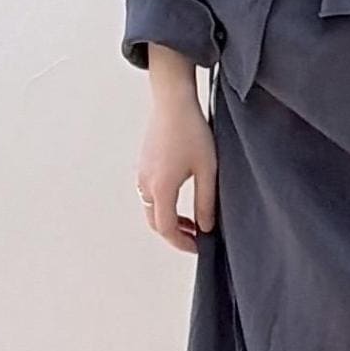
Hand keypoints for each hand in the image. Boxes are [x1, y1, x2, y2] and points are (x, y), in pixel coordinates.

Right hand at [136, 84, 216, 252]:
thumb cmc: (192, 132)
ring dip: (169, 220)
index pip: (167, 228)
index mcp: (162, 188)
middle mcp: (146, 184)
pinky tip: (181, 200)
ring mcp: (142, 175)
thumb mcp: (207, 170)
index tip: (199, 247)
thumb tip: (206, 227)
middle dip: (175, 234)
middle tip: (197, 238)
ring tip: (193, 221)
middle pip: (156, 223)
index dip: (183, 243)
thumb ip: (206, 202)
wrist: (173, 103)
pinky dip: (163, 205)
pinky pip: (149, 195)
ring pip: (151, 210)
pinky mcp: (143, 166)